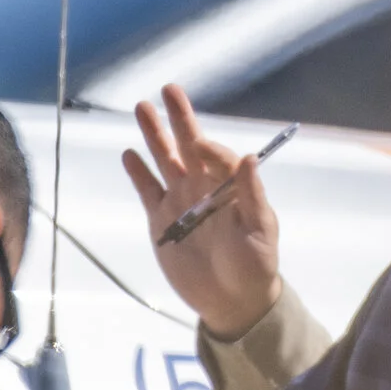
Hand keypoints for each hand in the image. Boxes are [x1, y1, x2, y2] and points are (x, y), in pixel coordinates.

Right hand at [123, 84, 282, 338]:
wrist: (233, 300)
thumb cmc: (255, 265)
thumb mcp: (261, 231)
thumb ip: (252, 195)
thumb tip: (250, 157)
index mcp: (231, 188)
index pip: (217, 156)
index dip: (208, 146)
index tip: (199, 145)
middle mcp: (204, 188)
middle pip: (188, 146)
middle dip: (179, 118)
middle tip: (169, 89)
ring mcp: (181, 201)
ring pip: (164, 160)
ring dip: (154, 136)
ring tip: (143, 108)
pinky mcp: (161, 220)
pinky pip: (148, 190)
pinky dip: (139, 173)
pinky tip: (130, 154)